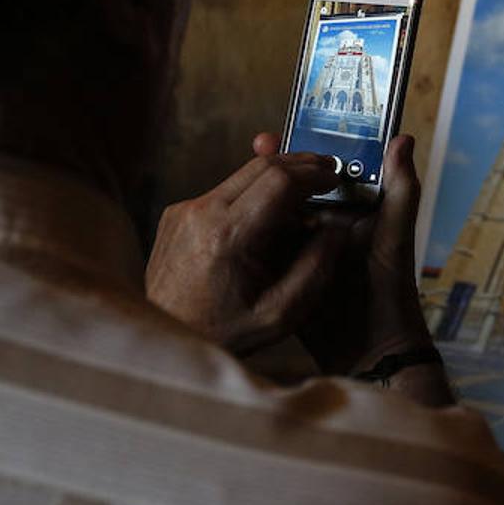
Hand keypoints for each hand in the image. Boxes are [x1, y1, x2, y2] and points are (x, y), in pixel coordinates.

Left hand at [145, 151, 344, 354]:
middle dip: (300, 164)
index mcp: (227, 237)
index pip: (279, 180)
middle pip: (260, 166)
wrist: (166, 340)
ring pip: (241, 175)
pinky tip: (266, 221)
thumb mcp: (280, 314)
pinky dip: (251, 196)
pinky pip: (223, 192)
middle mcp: (201, 214)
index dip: (313, 173)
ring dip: (276, 180)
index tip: (334, 178)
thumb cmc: (220, 333)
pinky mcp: (177, 214)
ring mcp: (185, 210)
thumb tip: (337, 229)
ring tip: (301, 201)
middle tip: (326, 172)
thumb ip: (316, 268)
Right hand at [250, 132, 433, 377]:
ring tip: (237, 177)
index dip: (304, 152)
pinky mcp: (285, 275)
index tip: (282, 133)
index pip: (323, 173)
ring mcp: (302, 251)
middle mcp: (325, 226)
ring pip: (275, 215)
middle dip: (275, 168)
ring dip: (257, 198)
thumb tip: (403, 138)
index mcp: (350, 211)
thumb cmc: (389, 290)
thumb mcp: (394, 235)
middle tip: (258, 144)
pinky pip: (265, 249)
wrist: (370, 350)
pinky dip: (250, 235)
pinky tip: (228, 220)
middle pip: (294, 189)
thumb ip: (401, 188)